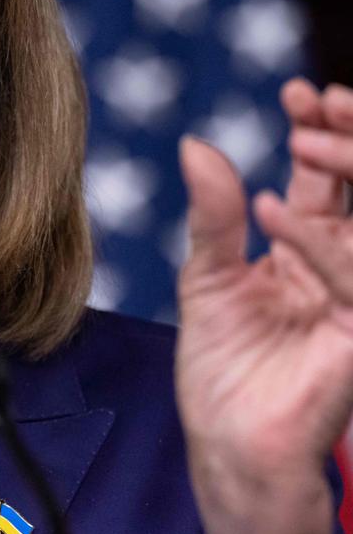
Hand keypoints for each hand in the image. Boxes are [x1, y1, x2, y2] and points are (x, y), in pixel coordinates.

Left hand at [175, 77, 352, 533]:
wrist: (227, 441)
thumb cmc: (221, 367)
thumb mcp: (209, 277)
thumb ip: (214, 215)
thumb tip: (197, 144)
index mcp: (309, 250)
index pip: (328, 180)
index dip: (319, 132)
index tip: (295, 92)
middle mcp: (342, 267)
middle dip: (347, 137)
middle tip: (317, 98)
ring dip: (346, 170)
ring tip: (302, 136)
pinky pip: (352, 275)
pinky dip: (315, 240)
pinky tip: (270, 209)